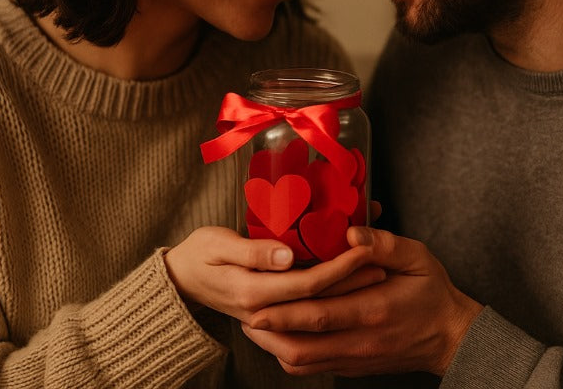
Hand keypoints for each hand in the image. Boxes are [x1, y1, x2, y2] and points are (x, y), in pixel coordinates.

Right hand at [162, 226, 385, 323]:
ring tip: (377, 273)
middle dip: (354, 283)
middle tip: (383, 264)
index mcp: (252, 292)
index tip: (364, 250)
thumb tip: (286, 254)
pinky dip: (331, 299)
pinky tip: (350, 286)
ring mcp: (269, 319)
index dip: (339, 268)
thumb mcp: (217, 243)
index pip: (308, 284)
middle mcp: (264, 312)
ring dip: (348, 294)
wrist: (180, 281)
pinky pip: (306, 312)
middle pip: (320, 301)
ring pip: (317, 310)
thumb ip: (252, 250)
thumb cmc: (198, 254)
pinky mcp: (272, 316)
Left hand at [241, 226, 482, 376]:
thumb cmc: (433, 293)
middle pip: (300, 346)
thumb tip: (351, 232)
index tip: (256, 303)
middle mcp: (359, 340)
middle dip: (267, 332)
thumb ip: (384, 243)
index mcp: (373, 309)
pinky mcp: (353, 367)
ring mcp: (355, 358)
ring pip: (302, 362)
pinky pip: (313, 368)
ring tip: (255, 324)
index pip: (319, 315)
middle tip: (244, 313)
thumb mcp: (417, 258)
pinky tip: (280, 336)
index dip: (284, 312)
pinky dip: (291, 355)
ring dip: (274, 346)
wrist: (451, 338)